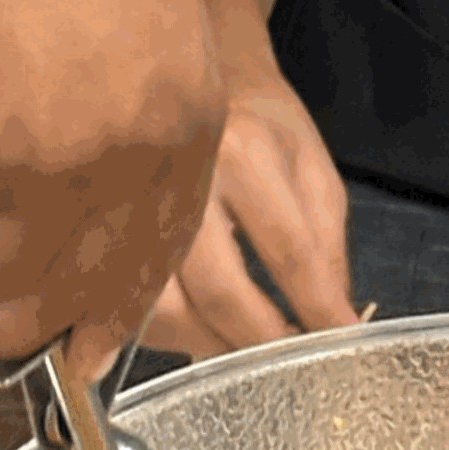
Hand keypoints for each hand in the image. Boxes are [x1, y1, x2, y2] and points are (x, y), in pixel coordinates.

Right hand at [0, 0, 223, 385]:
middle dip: (11, 317)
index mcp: (188, 118)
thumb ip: (144, 121)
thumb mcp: (151, 17)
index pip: (156, 254)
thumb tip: (107, 226)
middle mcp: (127, 154)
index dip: (108, 313)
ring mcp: (43, 159)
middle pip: (67, 288)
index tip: (76, 351)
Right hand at [143, 69, 358, 356]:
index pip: (289, 251)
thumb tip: (335, 319)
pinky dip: (169, 334)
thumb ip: (327, 245)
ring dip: (208, 346)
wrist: (199, 84)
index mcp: (245, 154)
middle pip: (221, 289)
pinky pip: (131, 306)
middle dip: (260, 341)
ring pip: (166, 307)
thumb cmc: (263, 128)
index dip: (317, 309)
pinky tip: (200, 332)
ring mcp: (137, 206)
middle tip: (288, 366)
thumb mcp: (314, 171)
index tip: (340, 344)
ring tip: (242, 355)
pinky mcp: (108, 232)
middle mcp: (184, 179)